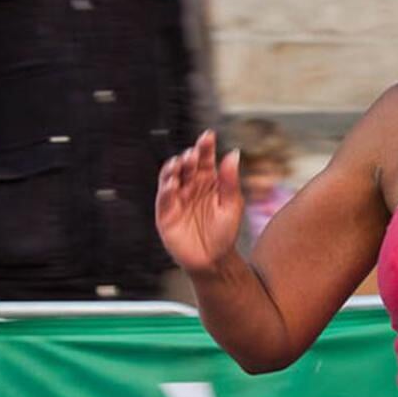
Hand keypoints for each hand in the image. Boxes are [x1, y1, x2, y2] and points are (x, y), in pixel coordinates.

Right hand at [155, 130, 242, 273]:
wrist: (214, 261)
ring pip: (171, 177)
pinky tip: (172, 183)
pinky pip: (164, 198)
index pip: (205, 159)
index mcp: (209, 182)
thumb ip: (230, 181)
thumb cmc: (224, 234)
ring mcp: (178, 199)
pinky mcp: (166, 213)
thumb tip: (233, 154)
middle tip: (193, 155)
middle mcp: (191, 186)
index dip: (205, 147)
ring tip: (179, 164)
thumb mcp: (232, 206)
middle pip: (187, 165)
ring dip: (173, 168)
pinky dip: (166, 189)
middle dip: (189, 157)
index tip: (208, 136)